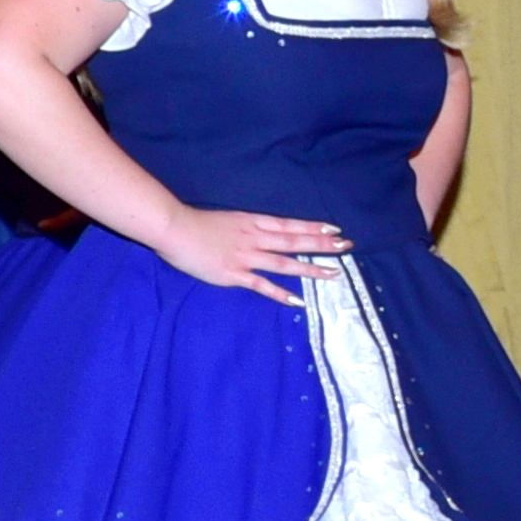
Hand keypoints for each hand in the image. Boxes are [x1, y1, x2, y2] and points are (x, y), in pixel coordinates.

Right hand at [145, 209, 341, 301]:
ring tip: (333, 273)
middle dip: (321, 244)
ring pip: (285, 263)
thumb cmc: (194, 223)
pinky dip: (281, 293)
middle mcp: (254, 238)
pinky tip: (298, 300)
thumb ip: (242, 229)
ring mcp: (246, 257)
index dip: (313, 227)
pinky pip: (262, 285)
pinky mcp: (234, 275)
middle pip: (294, 241)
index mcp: (251, 222)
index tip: (335, 229)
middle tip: (346, 246)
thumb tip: (257, 236)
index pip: (289, 225)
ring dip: (310, 268)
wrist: (174, 229)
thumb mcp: (226, 220)